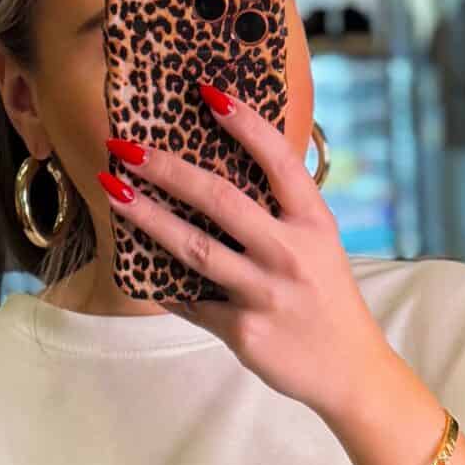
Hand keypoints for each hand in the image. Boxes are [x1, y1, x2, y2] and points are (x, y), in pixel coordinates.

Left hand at [98, 87, 391, 422]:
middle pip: (220, 200)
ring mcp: (265, 293)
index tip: (208, 94)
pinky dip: (162, 283)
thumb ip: (283, 212)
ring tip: (114, 192)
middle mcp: (290, 253)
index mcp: (313, 223)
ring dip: (147, 217)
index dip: (244, 124)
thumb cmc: (329, 300)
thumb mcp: (320, 245)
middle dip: (168, 169)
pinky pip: (191, 300)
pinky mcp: (243, 330)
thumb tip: (225, 176)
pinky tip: (135, 264)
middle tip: (127, 147)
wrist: (350, 371)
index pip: (278, 160)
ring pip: (194, 248)